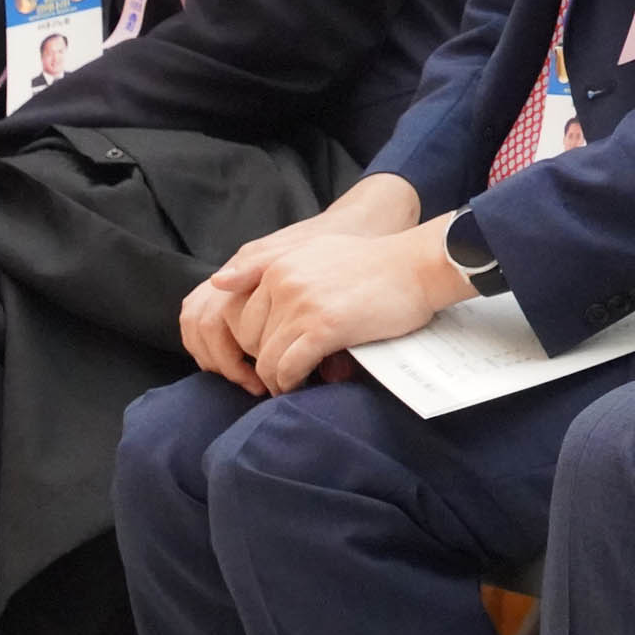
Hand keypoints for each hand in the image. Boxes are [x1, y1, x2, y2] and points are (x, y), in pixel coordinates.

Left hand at [183, 175, 422, 391]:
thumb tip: (218, 281)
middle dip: (262, 360)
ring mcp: (302, 305)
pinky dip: (291, 382)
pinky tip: (302, 384)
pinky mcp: (323, 328)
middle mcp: (283, 282)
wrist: (416, 265)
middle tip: (281, 373)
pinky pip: (289, 368)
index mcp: (278, 264)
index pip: (240, 315)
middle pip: (250, 339)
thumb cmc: (372, 262)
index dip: (254, 340)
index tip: (270, 352)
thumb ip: (265, 264)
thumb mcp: (313, 250)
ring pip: (267, 358)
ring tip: (290, 384)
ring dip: (276, 378)